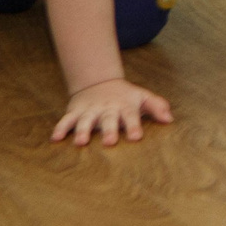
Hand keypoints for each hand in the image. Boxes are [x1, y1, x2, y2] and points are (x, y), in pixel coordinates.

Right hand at [52, 78, 171, 146]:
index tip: (136, 137)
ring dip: (83, 131)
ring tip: (81, 142)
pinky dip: (60, 128)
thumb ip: (157, 106)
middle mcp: (106, 108)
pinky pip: (66, 120)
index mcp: (124, 106)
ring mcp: (90, 110)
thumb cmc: (125, 97)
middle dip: (109, 130)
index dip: (134, 126)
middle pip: (108, 119)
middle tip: (110, 142)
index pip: (131, 116)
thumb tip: (170, 119)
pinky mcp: (75, 112)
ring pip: (86, 121)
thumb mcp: (142, 98)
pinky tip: (55, 138)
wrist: (99, 83)